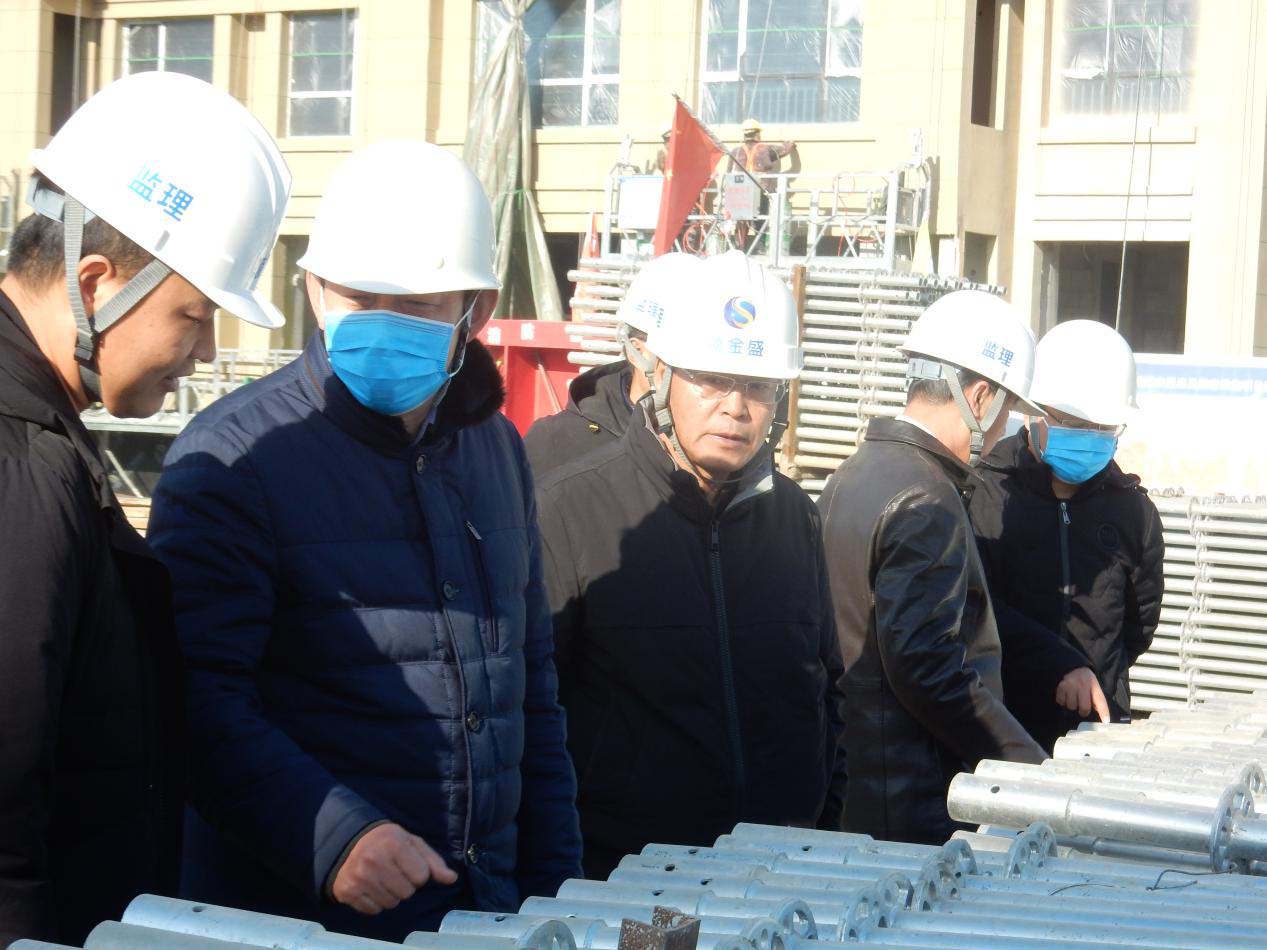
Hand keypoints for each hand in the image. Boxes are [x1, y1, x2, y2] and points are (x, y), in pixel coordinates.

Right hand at [331, 823, 457, 914]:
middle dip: (405, 885)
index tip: (409, 864)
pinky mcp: (347, 892)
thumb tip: (452, 878)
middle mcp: (374, 861)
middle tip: (395, 872)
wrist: (349, 842)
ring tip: (383, 879)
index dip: (419, 873)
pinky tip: (371, 887)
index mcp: (393, 844)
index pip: (421, 877)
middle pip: (407, 893)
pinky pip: (374, 910)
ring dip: (392, 895)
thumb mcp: (412, 843)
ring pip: (391, 904)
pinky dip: (376, 902)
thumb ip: (433, 861)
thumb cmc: (388, 841)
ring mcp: (359, 878)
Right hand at [1055, 667, 1109, 721]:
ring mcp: (1071, 685)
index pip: (1100, 701)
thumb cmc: (1086, 681)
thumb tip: (1103, 718)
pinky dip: (1063, 701)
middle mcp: (1083, 685)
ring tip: (1073, 699)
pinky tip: (1066, 696)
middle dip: (1083, 711)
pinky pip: (1061, 701)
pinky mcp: (1061, 686)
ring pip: (1071, 706)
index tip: (1106, 721)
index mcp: (1094, 686)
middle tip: (1082, 709)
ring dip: (1072, 706)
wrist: (1073, 667)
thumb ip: (1097, 701)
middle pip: (1084, 707)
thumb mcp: (1094, 687)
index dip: (1103, 712)